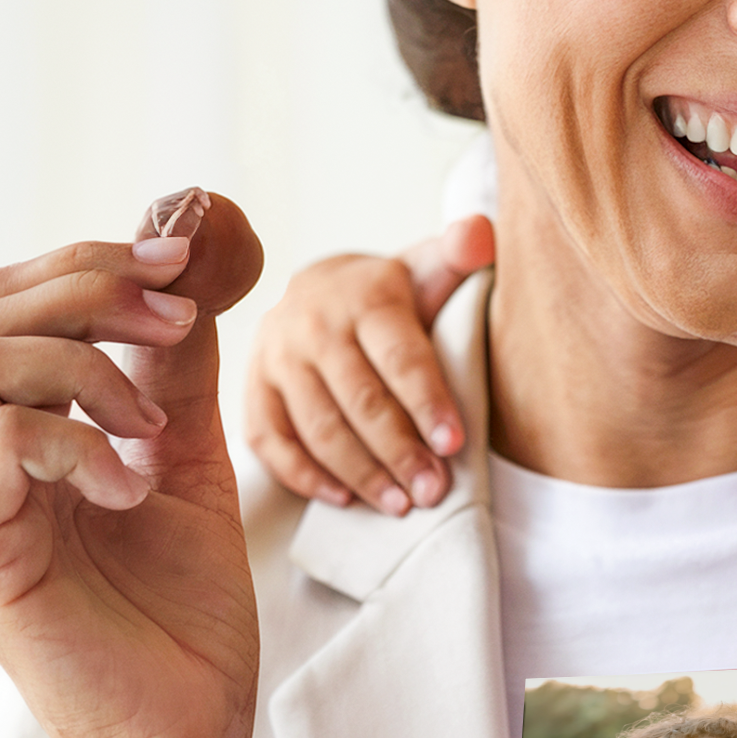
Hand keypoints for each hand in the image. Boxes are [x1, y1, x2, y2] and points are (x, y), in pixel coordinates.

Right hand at [0, 192, 264, 737]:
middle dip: (86, 285)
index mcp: (12, 443)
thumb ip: (174, 376)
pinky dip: (78, 437)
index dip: (86, 263)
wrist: (189, 731)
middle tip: (178, 312)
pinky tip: (135, 479)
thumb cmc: (185, 612)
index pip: (2, 307)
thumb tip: (191, 273)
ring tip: (155, 418)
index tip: (182, 259)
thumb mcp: (188, 465)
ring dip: (83, 357)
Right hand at [245, 212, 490, 514]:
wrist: (326, 290)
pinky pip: (270, 440)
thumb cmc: (395, 295)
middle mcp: (313, 325)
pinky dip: (304, 475)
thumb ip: (461, 252)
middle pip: (359, 400)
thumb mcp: (430, 267)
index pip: (399, 356)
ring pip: (318, 427)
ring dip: (360, 473)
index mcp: (364, 297)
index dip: (427, 402)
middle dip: (399, 451)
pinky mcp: (254, 388)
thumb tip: (482, 232)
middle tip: (433, 491)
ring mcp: (277, 358)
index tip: (454, 445)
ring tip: (401, 505)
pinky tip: (343, 500)